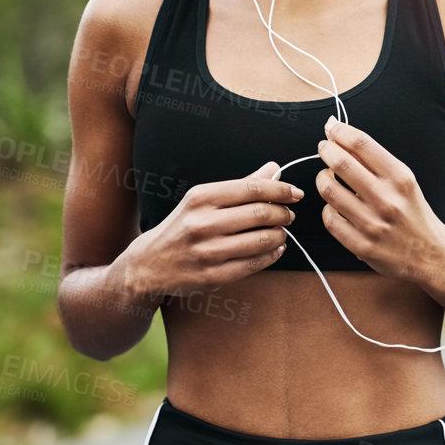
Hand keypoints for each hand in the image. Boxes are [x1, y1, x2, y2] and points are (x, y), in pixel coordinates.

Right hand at [118, 161, 302, 303]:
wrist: (149, 264)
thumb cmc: (183, 226)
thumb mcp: (203, 200)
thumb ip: (241, 185)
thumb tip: (274, 168)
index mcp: (200, 198)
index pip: (252, 188)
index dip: (280, 190)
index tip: (295, 193)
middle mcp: (202, 223)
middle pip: (260, 214)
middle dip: (282, 214)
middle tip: (288, 215)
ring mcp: (206, 251)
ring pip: (261, 240)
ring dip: (279, 235)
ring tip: (281, 232)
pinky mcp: (211, 276)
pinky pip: (254, 264)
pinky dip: (272, 255)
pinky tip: (275, 249)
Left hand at [316, 115, 444, 283]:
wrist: (430, 254)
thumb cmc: (413, 213)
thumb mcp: (405, 182)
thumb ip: (376, 163)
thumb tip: (342, 137)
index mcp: (400, 178)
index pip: (362, 144)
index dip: (340, 130)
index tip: (331, 127)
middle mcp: (386, 199)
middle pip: (341, 162)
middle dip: (326, 149)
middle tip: (324, 147)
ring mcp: (372, 224)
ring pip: (329, 190)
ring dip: (323, 178)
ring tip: (328, 177)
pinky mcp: (360, 245)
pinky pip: (329, 218)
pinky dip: (328, 208)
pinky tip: (335, 206)